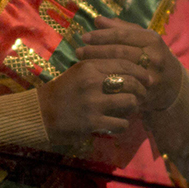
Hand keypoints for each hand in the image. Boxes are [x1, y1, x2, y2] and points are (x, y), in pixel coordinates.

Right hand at [36, 56, 150, 146]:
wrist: (40, 113)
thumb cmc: (62, 91)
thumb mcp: (78, 72)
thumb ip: (99, 66)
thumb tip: (127, 63)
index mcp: (88, 66)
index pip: (123, 63)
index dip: (140, 71)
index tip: (147, 77)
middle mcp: (91, 82)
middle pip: (130, 81)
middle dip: (141, 89)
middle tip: (143, 95)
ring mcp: (92, 102)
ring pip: (129, 101)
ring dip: (133, 106)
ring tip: (130, 108)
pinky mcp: (92, 122)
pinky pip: (121, 123)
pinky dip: (122, 124)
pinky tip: (117, 123)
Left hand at [77, 16, 181, 111]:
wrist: (172, 83)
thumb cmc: (151, 54)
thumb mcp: (142, 38)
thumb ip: (120, 29)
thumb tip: (97, 20)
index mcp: (152, 40)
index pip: (122, 35)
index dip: (101, 35)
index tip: (84, 37)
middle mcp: (154, 57)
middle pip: (120, 52)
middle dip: (96, 50)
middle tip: (78, 50)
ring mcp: (151, 76)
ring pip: (120, 69)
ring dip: (98, 64)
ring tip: (81, 61)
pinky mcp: (146, 92)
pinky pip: (122, 87)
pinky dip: (106, 81)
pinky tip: (93, 77)